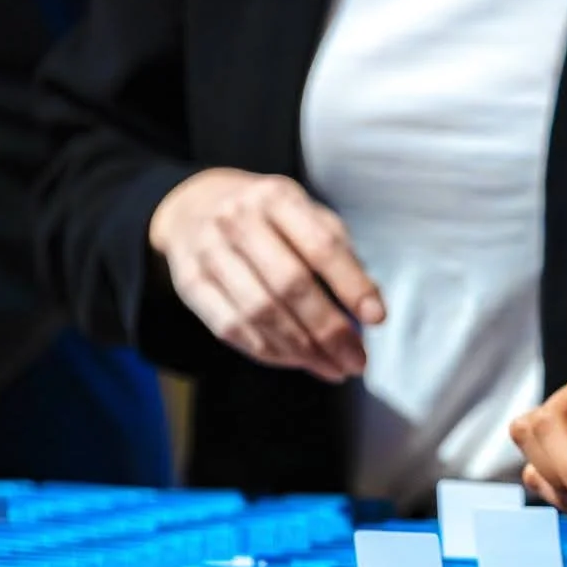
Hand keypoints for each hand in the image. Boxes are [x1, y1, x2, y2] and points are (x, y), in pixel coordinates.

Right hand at [149, 168, 384, 382]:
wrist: (193, 206)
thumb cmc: (268, 218)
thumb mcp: (305, 215)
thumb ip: (340, 253)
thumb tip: (370, 307)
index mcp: (277, 198)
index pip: (321, 246)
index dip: (352, 285)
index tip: (377, 318)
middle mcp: (238, 220)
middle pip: (290, 285)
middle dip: (330, 331)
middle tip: (357, 360)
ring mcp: (208, 252)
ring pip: (260, 313)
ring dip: (303, 350)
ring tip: (333, 368)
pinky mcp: (189, 283)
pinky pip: (232, 328)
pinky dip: (270, 352)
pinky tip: (298, 361)